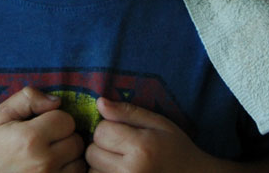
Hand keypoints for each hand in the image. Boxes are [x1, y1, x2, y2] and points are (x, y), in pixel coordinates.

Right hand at [0, 86, 84, 172]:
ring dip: (69, 156)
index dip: (55, 118)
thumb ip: (28, 98)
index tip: (42, 124)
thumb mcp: (2, 114)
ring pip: (79, 161)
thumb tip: (57, 101)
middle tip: (47, 140)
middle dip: (64, 136)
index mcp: (30, 139)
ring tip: (50, 155)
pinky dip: (68, 171)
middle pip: (76, 140)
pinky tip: (53, 166)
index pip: (66, 119)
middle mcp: (43, 163)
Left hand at [85, 97, 214, 172]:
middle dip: (102, 146)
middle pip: (92, 152)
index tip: (123, 131)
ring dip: (101, 164)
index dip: (109, 127)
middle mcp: (130, 172)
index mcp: (140, 148)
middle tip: (122, 148)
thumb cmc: (176, 148)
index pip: (101, 131)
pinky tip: (119, 171)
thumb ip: (127, 112)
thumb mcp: (157, 123)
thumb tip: (99, 102)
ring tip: (122, 162)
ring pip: (92, 170)